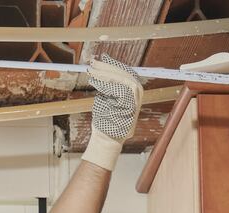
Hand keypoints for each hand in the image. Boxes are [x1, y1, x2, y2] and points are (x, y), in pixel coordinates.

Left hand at [80, 54, 143, 171]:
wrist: (107, 139)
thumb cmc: (105, 120)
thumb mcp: (107, 98)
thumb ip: (108, 84)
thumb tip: (101, 64)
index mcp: (133, 92)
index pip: (126, 72)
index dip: (113, 64)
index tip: (101, 57)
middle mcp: (137, 96)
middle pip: (125, 74)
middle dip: (107, 67)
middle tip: (93, 63)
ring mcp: (135, 102)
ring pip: (122, 80)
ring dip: (105, 74)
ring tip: (91, 72)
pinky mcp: (130, 108)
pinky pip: (119, 90)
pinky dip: (106, 85)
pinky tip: (95, 82)